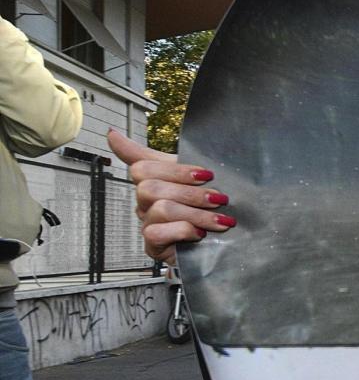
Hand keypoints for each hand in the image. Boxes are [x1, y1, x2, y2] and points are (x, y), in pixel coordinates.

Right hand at [107, 129, 234, 262]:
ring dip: (197, 214)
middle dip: (191, 193)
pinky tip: (201, 234)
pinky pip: (156, 233)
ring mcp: (148, 223)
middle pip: (149, 187)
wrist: (225, 239)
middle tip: (220, 198)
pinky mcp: (153, 246)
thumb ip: (158, 155)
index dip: (174, 169)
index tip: (207, 174)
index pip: (142, 167)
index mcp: (154, 180)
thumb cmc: (209, 205)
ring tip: (221, 219)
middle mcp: (146, 202)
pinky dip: (183, 231)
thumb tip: (111, 134)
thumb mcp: (192, 173)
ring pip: (160, 209)